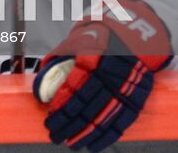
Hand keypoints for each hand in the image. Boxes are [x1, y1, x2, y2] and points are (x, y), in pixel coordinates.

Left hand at [33, 1, 171, 150]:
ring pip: (103, 117)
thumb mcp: (76, 42)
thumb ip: (57, 61)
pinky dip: (107, 137)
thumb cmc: (96, 41)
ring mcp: (126, 88)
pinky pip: (122, 123)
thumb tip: (40, 87)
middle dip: (69, 124)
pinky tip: (92, 146)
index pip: (74, 88)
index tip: (49, 118)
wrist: (134, 36)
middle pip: (87, 106)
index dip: (61, 106)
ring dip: (85, 134)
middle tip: (54, 135)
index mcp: (93, 56)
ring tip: (70, 143)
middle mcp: (110, 74)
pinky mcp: (137, 99)